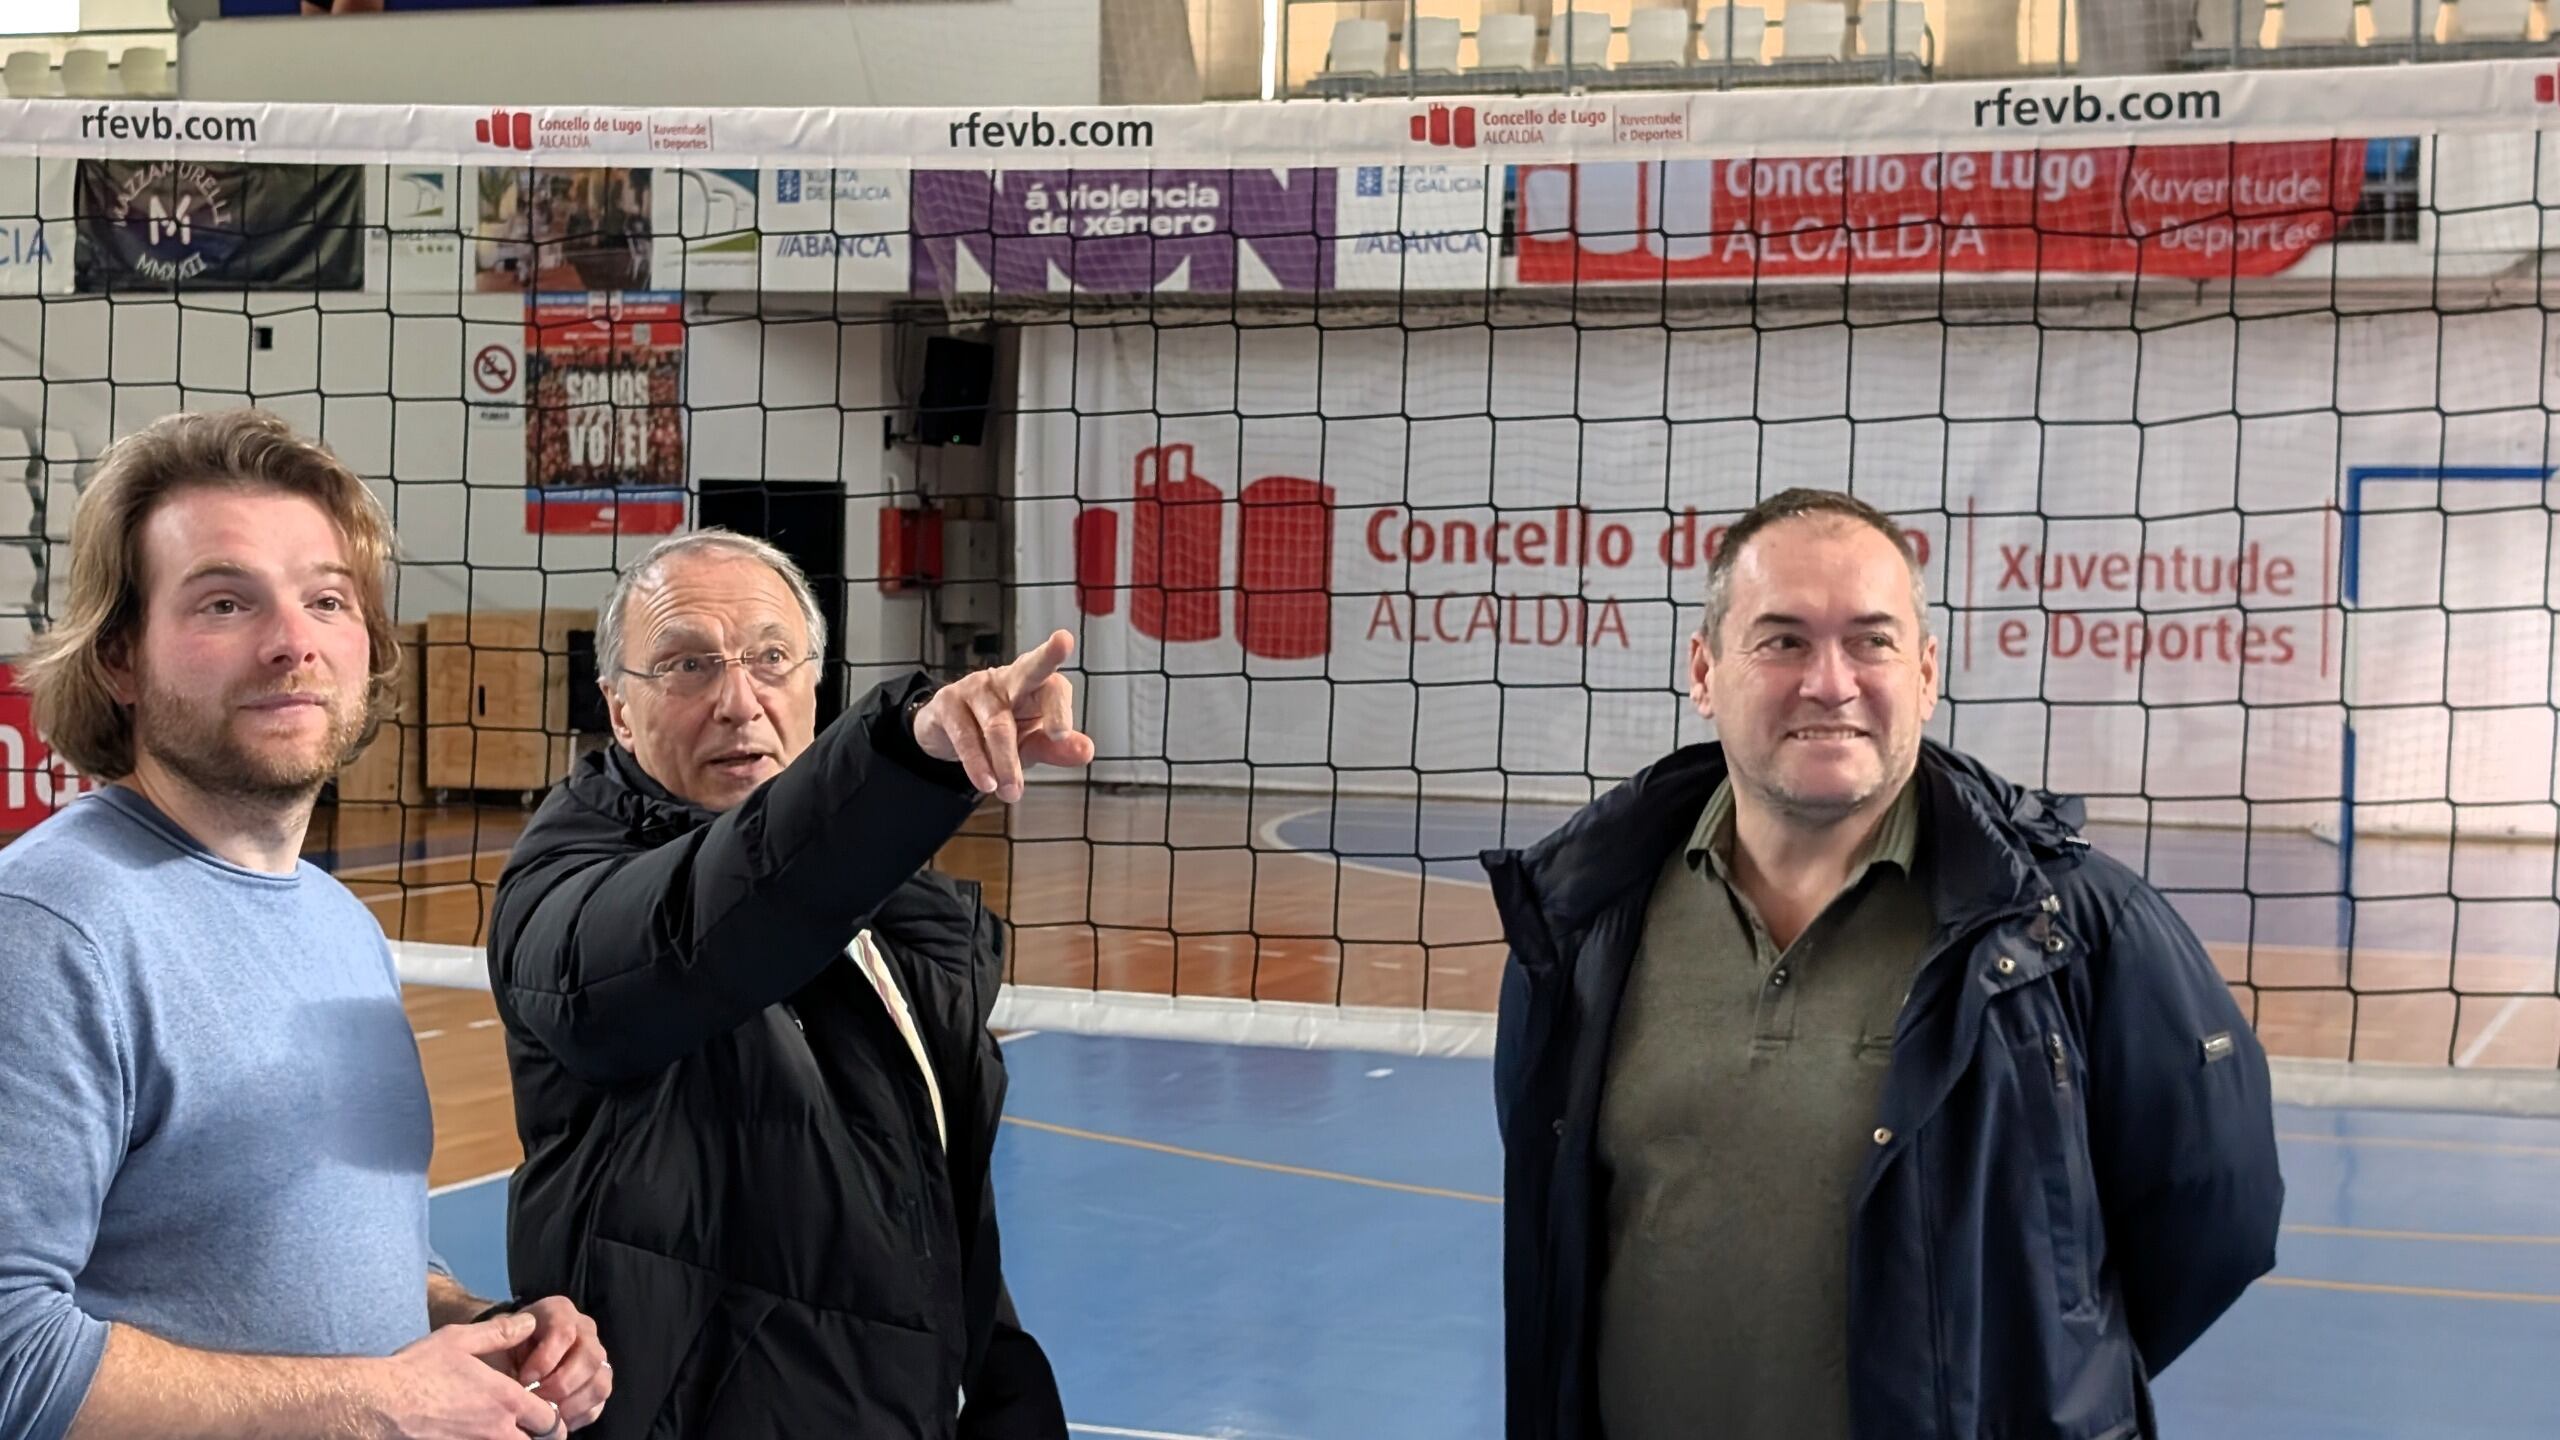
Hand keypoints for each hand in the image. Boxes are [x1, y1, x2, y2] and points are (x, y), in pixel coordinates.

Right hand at [362, 1312, 564, 1438]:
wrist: (376, 1404)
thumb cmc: (415, 1370)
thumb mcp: (459, 1340)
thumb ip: (500, 1333)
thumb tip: (529, 1323)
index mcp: (506, 1400)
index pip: (551, 1420)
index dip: (552, 1418)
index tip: (546, 1415)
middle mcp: (497, 1430)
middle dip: (541, 1437)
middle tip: (532, 1431)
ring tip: (506, 1433)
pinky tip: (475, 1437)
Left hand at [488, 1296, 610, 1432]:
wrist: (505, 1356)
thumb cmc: (498, 1347)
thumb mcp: (493, 1338)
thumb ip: (501, 1346)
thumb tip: (518, 1374)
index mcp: (559, 1312)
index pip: (564, 1332)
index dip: (546, 1359)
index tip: (524, 1379)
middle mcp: (585, 1330)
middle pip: (590, 1358)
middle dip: (562, 1385)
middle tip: (537, 1400)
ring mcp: (596, 1358)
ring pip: (600, 1383)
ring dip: (573, 1404)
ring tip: (548, 1414)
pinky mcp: (597, 1384)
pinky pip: (598, 1404)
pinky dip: (578, 1416)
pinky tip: (556, 1419)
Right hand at [913, 630, 1096, 802]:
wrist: (949, 735)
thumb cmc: (1002, 732)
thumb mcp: (1031, 743)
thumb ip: (1057, 748)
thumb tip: (1087, 751)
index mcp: (1035, 686)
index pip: (1055, 688)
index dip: (1060, 709)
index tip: (1061, 734)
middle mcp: (1007, 680)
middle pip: (1030, 668)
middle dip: (1048, 655)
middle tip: (1063, 641)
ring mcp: (975, 688)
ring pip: (997, 724)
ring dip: (1005, 762)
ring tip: (1012, 792)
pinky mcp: (947, 704)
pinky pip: (966, 736)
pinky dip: (978, 763)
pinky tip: (987, 783)